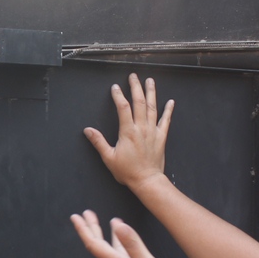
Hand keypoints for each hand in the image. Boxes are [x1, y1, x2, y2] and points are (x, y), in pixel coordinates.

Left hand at [70, 211, 184, 257]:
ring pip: (108, 248)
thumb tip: (119, 226)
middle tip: (85, 214)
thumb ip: (133, 245)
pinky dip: (117, 241)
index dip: (84, 229)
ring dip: (103, 233)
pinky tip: (121, 235)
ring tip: (104, 220)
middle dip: (91, 228)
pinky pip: (119, 252)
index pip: (93, 243)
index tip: (76, 216)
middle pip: (97, 244)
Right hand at [84, 74, 173, 189]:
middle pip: (139, 102)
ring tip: (150, 81)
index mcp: (128, 132)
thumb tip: (87, 130)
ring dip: (151, 93)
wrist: (147, 181)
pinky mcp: (161, 137)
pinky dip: (168, 111)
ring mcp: (153, 131)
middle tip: (133, 76)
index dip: (118, 96)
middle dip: (136, 87)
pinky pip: (166, 121)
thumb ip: (99, 142)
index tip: (115, 87)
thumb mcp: (109, 158)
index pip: (123, 107)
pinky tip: (171, 102)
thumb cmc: (127, 171)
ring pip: (153, 107)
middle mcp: (141, 128)